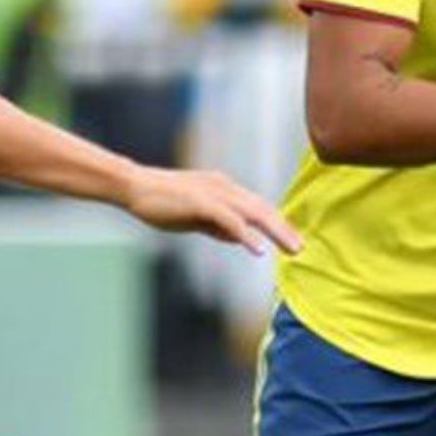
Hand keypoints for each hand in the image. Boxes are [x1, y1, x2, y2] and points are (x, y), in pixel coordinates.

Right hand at [120, 166, 303, 256]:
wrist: (134, 186)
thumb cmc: (161, 202)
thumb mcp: (195, 216)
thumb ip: (217, 226)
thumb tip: (239, 238)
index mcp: (224, 188)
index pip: (257, 206)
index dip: (277, 223)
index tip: (292, 239)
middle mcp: (224, 187)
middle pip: (262, 208)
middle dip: (283, 228)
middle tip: (301, 248)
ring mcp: (213, 193)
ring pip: (253, 212)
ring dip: (275, 231)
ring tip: (292, 248)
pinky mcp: (201, 202)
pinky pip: (230, 220)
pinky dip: (246, 234)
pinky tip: (258, 249)